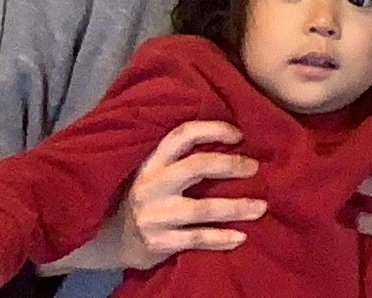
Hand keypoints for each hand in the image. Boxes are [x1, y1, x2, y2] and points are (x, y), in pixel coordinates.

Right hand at [119, 120, 267, 269]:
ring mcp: (155, 215)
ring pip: (204, 208)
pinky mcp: (159, 242)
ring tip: (261, 207)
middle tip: (254, 168)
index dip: (214, 130)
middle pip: (198, 166)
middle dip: (231, 165)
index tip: (240, 135)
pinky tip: (240, 237)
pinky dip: (221, 238)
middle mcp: (152, 185)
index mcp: (152, 162)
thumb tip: (233, 144)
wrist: (110, 240)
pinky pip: (198, 238)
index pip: (184, 134)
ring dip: (237, 207)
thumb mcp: (154, 172)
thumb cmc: (145, 197)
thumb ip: (181, 159)